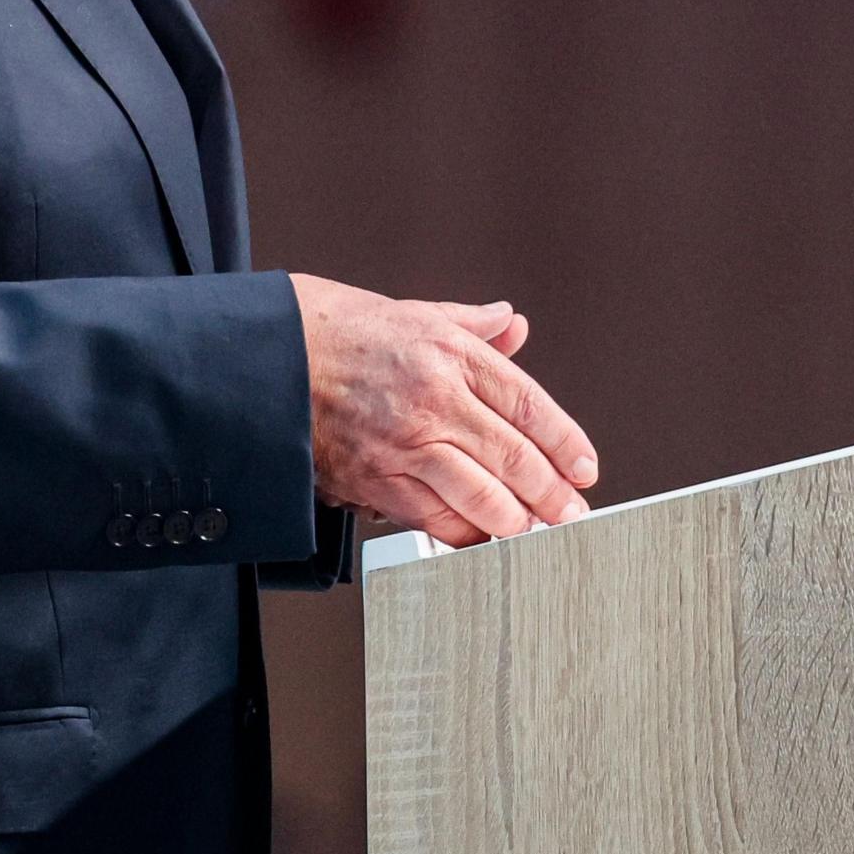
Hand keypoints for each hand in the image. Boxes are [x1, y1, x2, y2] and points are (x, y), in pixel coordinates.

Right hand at [289, 273, 599, 547]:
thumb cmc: (338, 331)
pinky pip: (433, 518)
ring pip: (481, 495)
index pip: (530, 405)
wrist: (269, 355)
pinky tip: (481, 540)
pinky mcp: (374, 479)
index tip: (585, 468)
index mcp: (451, 353)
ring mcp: (404, 443)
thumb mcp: (415, 313)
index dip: (566, 442)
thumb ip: (472, 325)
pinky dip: (463, 534)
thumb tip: (513, 325)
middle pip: (514, 455)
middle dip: (551, 493)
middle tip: (572, 513)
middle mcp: (434, 398)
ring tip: (534, 531)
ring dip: (515, 521)